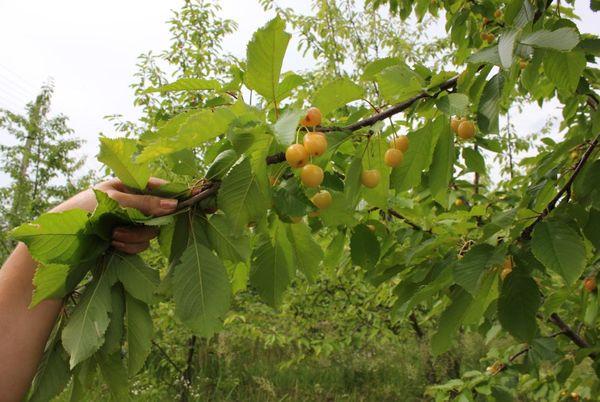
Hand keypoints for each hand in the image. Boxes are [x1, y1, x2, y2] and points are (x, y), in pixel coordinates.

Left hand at [54, 177, 178, 253]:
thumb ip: (144, 204)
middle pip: (159, 214)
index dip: (176, 194)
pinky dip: (130, 247)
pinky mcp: (125, 241)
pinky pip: (141, 245)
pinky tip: (113, 246)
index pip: (159, 187)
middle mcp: (132, 204)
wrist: (55, 243)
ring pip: (150, 232)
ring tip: (114, 237)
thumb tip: (174, 205)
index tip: (191, 201)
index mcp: (128, 186)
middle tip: (128, 226)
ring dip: (134, 237)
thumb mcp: (113, 202)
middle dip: (145, 223)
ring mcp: (129, 223)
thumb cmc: (80, 211)